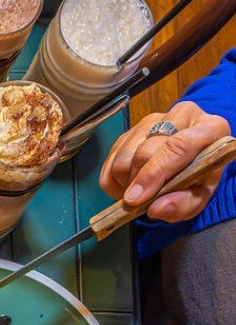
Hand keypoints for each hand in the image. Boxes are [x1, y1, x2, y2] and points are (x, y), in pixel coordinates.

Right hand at [99, 101, 231, 222]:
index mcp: (211, 128)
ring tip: (141, 190)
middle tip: (140, 201)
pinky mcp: (133, 128)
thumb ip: (183, 205)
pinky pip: (112, 157)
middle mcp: (182, 116)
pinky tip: (130, 183)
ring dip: (125, 181)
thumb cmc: (198, 178)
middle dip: (137, 182)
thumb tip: (156, 209)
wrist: (191, 162)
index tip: (135, 198)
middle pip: (146, 151)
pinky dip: (114, 179)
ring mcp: (154, 119)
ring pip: (124, 155)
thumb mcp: (199, 197)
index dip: (154, 173)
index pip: (178, 146)